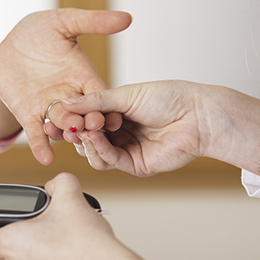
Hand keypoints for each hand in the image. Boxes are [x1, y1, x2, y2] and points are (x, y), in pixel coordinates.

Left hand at [0, 9, 129, 164]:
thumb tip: (126, 18)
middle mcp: (70, 96)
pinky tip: (45, 158)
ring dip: (68, 133)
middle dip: (90, 122)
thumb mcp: (64, 22)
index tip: (115, 117)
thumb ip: (93, 22)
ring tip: (70, 136)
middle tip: (93, 127)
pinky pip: (37, 133)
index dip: (108, 106)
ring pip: (63, 126)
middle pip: (84, 114)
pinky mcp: (29, 115)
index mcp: (83, 76)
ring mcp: (50, 107)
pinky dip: (41, 146)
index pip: (100, 95)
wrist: (6, 46)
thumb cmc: (37, 32)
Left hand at [0, 174, 133, 259]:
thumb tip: (54, 186)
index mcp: (10, 244)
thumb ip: (58, 182)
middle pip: (9, 254)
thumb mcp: (70, 195)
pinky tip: (75, 258)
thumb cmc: (85, 240)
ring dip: (41, 256)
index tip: (6, 226)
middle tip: (47, 227)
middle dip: (25, 240)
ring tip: (64, 242)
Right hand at [63, 81, 259, 176]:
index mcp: (117, 113)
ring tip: (84, 131)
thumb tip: (66, 102)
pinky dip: (99, 150)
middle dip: (77, 132)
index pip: (87, 119)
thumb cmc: (169, 98)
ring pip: (94, 154)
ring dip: (86, 143)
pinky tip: (94, 137)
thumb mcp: (125, 95)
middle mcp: (120, 132)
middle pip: (87, 138)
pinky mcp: (135, 164)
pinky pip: (109, 161)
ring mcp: (127, 149)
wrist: (197, 116)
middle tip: (71, 124)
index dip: (74, 117)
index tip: (62, 112)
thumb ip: (94, 102)